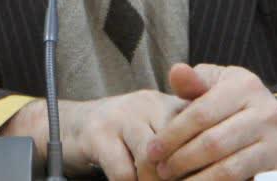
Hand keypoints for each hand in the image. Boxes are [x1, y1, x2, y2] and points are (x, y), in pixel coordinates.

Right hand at [3, 91, 186, 178]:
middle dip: (176, 177)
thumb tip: (203, 172)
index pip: (197, 132)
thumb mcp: (154, 132)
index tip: (200, 178)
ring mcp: (122, 116)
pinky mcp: (98, 133)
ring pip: (150, 162)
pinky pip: (123, 172)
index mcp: (168, 103)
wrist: (72, 124)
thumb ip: (178, 146)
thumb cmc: (122, 135)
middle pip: (176, 148)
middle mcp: (148, 103)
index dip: (199, 164)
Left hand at [146, 63, 276, 179]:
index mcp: (246, 86)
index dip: (172, 134)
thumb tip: (176, 71)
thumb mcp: (215, 85)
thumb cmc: (233, 102)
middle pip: (213, 144)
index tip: (152, 150)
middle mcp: (267, 112)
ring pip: (229, 169)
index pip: (201, 113)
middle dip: (181, 160)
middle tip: (161, 170)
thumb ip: (193, 82)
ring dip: (197, 180)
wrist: (272, 122)